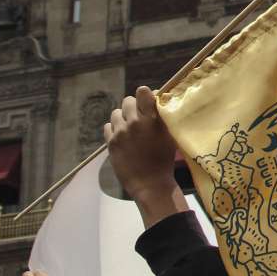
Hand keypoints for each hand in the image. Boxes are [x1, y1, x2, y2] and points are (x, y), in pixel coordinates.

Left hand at [103, 86, 187, 227]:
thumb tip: (153, 100)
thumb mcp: (168, 135)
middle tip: (139, 118)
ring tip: (128, 128)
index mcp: (152, 119)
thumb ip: (160, 117)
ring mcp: (120, 132)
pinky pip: (108, 126)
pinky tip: (121, 137)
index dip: (145, 95)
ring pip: (115, 113)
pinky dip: (114, 129)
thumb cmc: (163, 159)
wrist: (150, 183)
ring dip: (122, 117)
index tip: (148, 102)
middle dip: (133, 107)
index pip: (142, 92)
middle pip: (128, 101)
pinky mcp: (110, 143)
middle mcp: (134, 122)